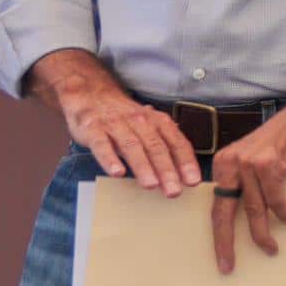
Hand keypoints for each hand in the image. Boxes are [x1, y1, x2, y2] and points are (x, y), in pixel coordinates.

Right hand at [42, 53, 200, 194]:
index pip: (177, 143)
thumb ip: (164, 145)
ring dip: (143, 166)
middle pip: (156, 147)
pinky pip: (102, 145)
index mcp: (158, 122)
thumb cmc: (126, 118)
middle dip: (167, 170)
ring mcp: (116, 124)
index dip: (186, 162)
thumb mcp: (149, 126)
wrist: (92, 94)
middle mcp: (140, 121)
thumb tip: (183, 173)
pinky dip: (110, 159)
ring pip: (132, 146)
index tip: (193, 181)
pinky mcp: (94, 129)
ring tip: (151, 185)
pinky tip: (117, 173)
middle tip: (174, 191)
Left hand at [208, 102, 285, 272]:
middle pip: (224, 212)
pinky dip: (285, 213)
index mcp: (224, 163)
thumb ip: (247, 180)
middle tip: (228, 266)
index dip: (218, 235)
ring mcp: (249, 163)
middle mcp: (231, 163)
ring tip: (271, 249)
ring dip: (263, 233)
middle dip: (225, 243)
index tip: (223, 257)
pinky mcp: (270, 164)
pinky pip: (276, 199)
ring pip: (253, 210)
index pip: (216, 206)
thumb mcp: (258, 157)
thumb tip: (246, 212)